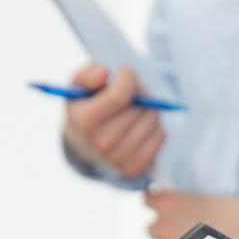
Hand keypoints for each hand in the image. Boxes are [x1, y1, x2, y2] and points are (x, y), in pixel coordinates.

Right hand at [63, 64, 164, 179]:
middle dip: (139, 93)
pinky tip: (141, 126)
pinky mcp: (135, 167)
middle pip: (138, 107)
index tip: (125, 72)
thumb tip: (103, 72)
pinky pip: (160, 136)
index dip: (127, 78)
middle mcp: (102, 143)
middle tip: (132, 94)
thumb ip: (86, 75)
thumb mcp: (78, 89)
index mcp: (85, 121)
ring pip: (152, 120)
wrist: (85, 145)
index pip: (119, 96)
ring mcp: (119, 158)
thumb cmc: (86, 109)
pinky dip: (155, 127)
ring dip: (149, 109)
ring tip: (135, 110)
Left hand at [144, 189, 238, 238]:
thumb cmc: (233, 213)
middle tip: (184, 234)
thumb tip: (179, 215)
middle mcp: (162, 223)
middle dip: (165, 231)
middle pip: (152, 228)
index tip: (167, 210)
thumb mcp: (203, 199)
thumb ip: (185, 205)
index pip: (148, 200)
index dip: (158, 205)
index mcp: (168, 201)